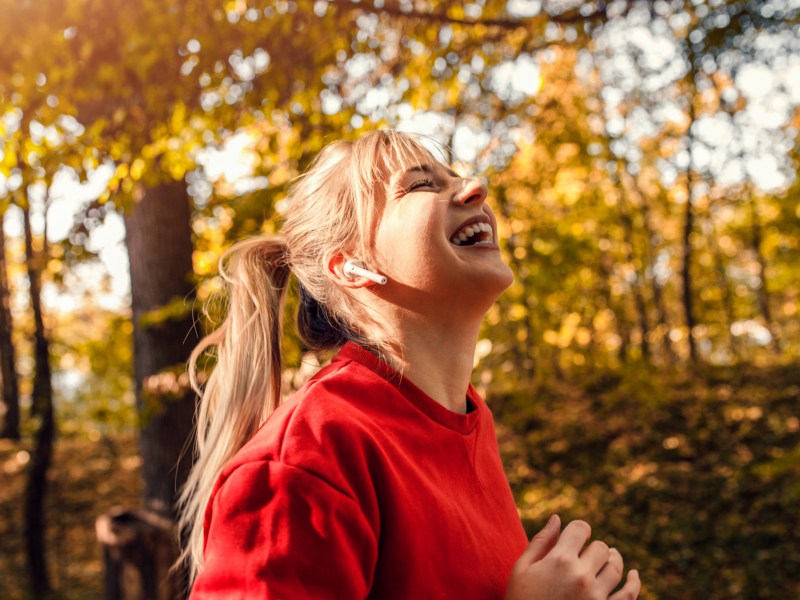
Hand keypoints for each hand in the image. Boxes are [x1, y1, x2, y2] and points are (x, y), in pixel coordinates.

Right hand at [505, 515, 640, 599]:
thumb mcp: (522, 569)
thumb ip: (540, 542)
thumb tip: (556, 518)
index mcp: (559, 560)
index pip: (580, 528)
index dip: (578, 529)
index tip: (575, 536)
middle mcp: (581, 576)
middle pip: (600, 548)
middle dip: (592, 548)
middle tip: (585, 554)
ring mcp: (596, 596)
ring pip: (615, 567)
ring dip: (612, 560)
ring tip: (608, 558)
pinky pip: (629, 594)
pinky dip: (634, 582)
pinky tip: (633, 575)